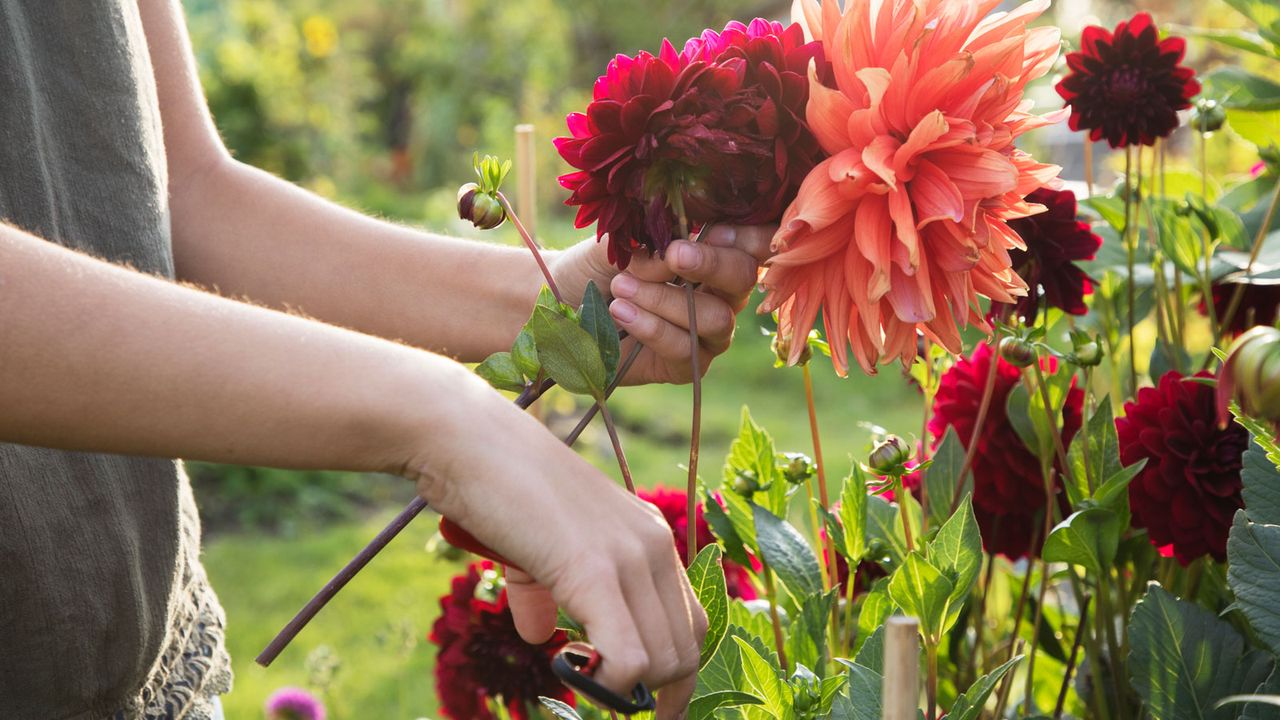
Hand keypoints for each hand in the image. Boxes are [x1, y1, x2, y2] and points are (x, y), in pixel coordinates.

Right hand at [408, 382, 707, 717]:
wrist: (467, 440)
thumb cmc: (494, 487)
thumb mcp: (533, 548)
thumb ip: (543, 592)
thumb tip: (541, 636)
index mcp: (646, 538)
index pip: (689, 625)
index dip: (669, 674)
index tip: (635, 701)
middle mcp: (652, 546)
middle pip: (686, 649)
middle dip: (658, 696)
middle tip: (612, 711)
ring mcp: (629, 557)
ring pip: (665, 661)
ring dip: (627, 695)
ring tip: (583, 692)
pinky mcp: (595, 571)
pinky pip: (628, 657)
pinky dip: (608, 686)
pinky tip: (569, 675)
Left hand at [550, 225, 775, 384]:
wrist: (561, 303)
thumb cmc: (596, 265)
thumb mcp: (621, 244)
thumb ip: (651, 243)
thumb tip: (673, 255)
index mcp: (713, 254)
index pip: (754, 244)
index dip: (747, 237)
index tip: (712, 230)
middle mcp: (718, 294)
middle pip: (744, 279)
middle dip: (712, 265)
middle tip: (674, 255)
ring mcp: (705, 334)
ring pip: (716, 318)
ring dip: (667, 300)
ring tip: (620, 287)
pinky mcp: (684, 367)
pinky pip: (686, 350)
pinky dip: (653, 329)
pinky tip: (622, 313)